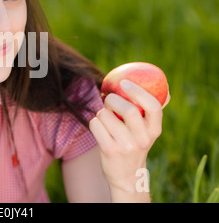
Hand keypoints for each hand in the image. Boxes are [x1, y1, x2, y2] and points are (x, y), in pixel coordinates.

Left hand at [89, 79, 169, 199]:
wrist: (126, 176)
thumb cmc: (135, 146)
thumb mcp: (147, 133)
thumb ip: (151, 113)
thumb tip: (165, 91)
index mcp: (154, 131)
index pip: (153, 107)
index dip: (138, 92)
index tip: (124, 83)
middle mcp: (142, 139)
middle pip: (128, 109)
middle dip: (113, 99)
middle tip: (109, 99)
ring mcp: (126, 146)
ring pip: (106, 115)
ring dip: (101, 112)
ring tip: (105, 119)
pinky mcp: (109, 151)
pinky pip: (95, 125)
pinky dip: (94, 122)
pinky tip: (99, 128)